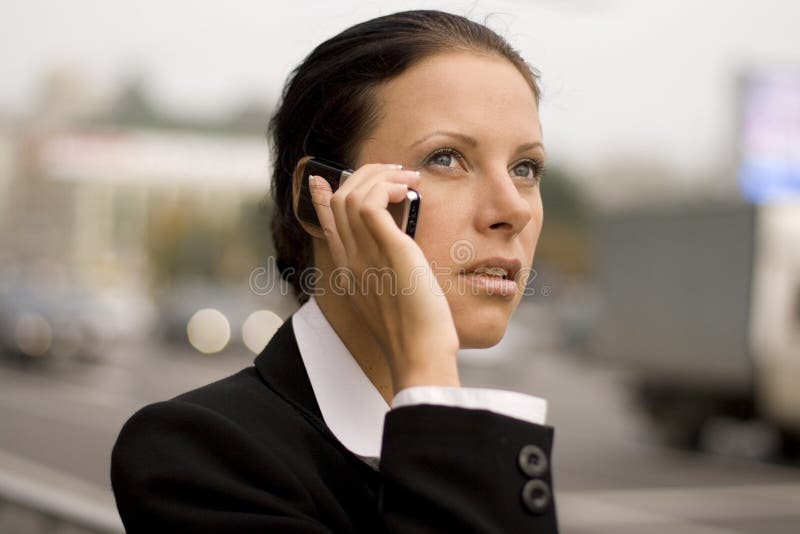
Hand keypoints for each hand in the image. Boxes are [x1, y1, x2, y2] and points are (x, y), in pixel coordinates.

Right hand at [309, 163, 459, 391]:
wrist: (419, 355)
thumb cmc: (415, 332)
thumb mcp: (393, 297)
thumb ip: (387, 272)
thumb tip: (396, 250)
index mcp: (349, 271)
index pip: (328, 223)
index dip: (324, 196)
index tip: (323, 178)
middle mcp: (350, 259)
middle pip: (339, 200)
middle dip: (364, 175)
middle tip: (395, 173)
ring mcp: (365, 254)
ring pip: (351, 195)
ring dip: (378, 176)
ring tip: (406, 177)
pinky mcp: (388, 250)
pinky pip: (371, 204)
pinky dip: (386, 187)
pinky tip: (407, 190)